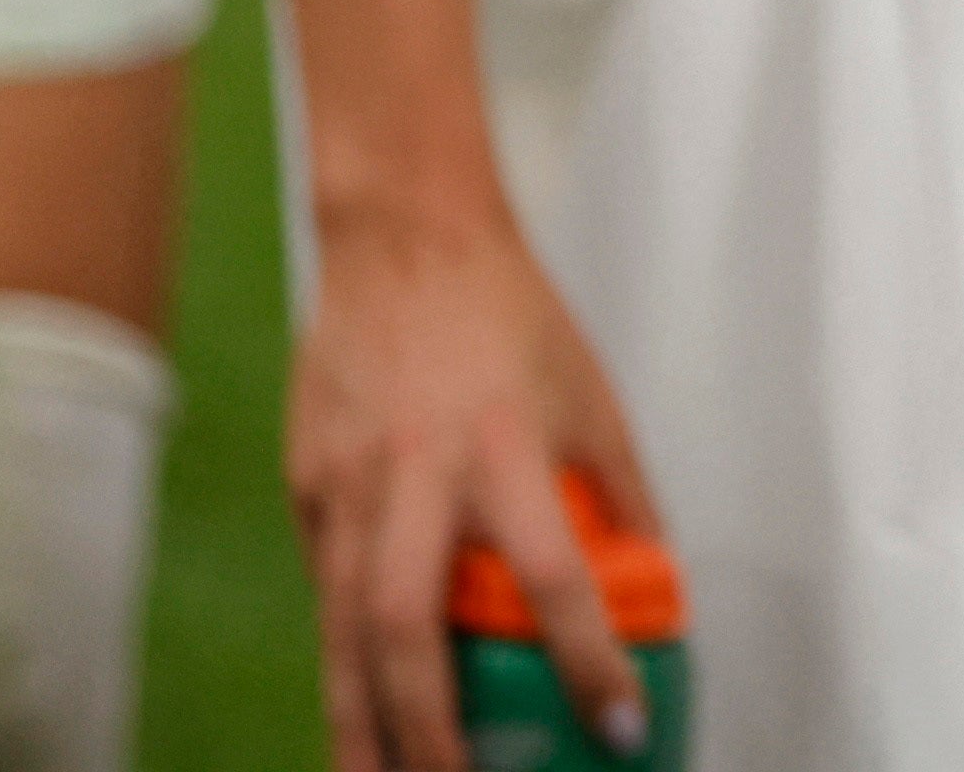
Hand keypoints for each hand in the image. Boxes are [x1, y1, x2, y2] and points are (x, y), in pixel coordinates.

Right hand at [289, 202, 657, 771]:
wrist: (404, 240)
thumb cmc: (510, 317)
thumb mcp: (594, 397)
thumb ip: (621, 493)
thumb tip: (658, 580)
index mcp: (507, 450)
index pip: (555, 579)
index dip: (588, 661)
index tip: (618, 726)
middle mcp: (417, 477)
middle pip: (408, 631)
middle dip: (428, 731)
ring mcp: (346, 487)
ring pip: (342, 631)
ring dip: (358, 724)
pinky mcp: (305, 488)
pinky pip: (324, 590)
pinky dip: (339, 655)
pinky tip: (359, 705)